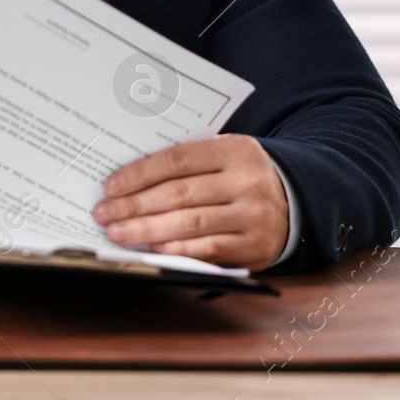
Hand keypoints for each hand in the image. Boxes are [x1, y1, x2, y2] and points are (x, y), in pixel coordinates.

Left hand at [91, 134, 290, 269]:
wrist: (296, 200)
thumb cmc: (242, 175)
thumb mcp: (224, 155)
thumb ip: (188, 161)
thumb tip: (131, 176)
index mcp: (234, 150)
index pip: (177, 160)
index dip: (140, 173)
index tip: (111, 186)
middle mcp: (246, 182)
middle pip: (179, 194)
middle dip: (134, 206)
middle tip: (104, 214)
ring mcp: (252, 216)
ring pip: (190, 224)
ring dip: (147, 230)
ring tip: (118, 233)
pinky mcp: (255, 247)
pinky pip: (207, 250)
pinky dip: (175, 249)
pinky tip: (151, 248)